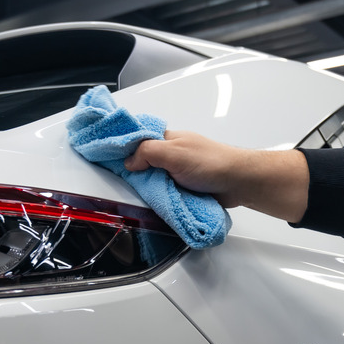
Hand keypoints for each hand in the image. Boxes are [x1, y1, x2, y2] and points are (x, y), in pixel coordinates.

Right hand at [125, 131, 309, 222]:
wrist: (239, 182)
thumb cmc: (212, 162)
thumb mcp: (173, 152)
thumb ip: (147, 152)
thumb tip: (128, 161)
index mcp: (165, 139)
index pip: (135, 140)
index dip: (121, 148)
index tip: (105, 157)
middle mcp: (170, 154)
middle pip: (141, 163)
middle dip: (134, 174)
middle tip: (127, 184)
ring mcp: (176, 172)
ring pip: (152, 180)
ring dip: (149, 189)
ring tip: (143, 196)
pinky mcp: (183, 189)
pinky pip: (165, 193)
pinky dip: (161, 199)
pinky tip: (157, 204)